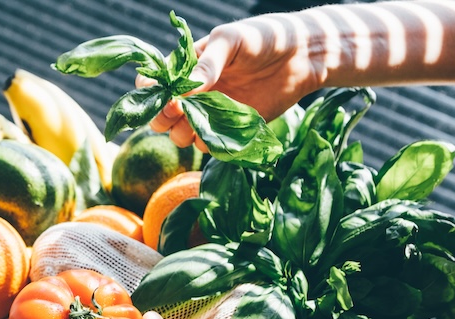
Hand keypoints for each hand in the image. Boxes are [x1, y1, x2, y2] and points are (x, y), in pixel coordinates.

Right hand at [138, 13, 326, 147]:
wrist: (302, 55)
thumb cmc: (264, 37)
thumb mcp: (231, 40)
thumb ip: (207, 63)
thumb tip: (185, 88)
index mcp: (188, 68)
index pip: (155, 83)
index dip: (151, 93)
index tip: (163, 95)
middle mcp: (194, 93)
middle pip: (162, 116)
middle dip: (163, 118)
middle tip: (178, 111)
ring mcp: (211, 113)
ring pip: (181, 135)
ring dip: (184, 133)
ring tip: (199, 121)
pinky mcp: (230, 130)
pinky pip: (209, 144)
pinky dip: (209, 142)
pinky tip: (219, 131)